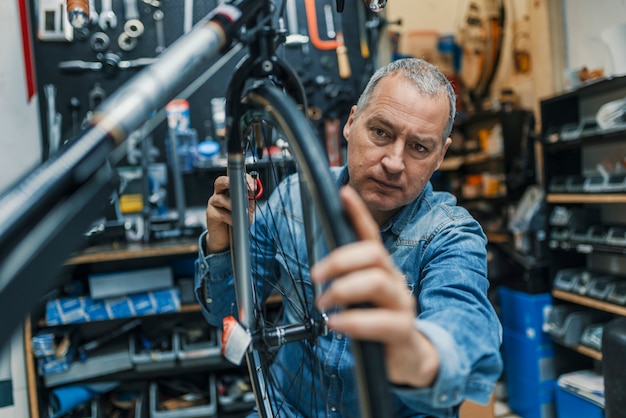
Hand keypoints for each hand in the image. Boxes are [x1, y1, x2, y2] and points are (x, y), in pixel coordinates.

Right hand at [205, 174, 256, 253]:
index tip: (252, 186)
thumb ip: (248, 199)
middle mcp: (219, 194)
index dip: (242, 180)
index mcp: (228, 190)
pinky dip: (229, 217)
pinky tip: (234, 221)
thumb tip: (252, 190)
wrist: (226, 238)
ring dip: (232, 205)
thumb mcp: (246, 209)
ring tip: (240, 211)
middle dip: (227, 181)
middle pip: (219, 182)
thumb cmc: (235, 221)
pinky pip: (220, 213)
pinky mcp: (210, 214)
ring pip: (220, 198)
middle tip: (236, 185)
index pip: (233, 179)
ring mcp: (213, 204)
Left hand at [310, 186, 438, 387]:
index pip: (370, 236)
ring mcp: (402, 304)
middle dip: (340, 259)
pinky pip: (382, 322)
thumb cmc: (379, 322)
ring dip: (343, 289)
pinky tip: (335, 323)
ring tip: (323, 303)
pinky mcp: (404, 331)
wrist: (408, 358)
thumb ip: (347, 281)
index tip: (343, 193)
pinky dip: (354, 321)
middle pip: (373, 253)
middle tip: (316, 275)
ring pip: (378, 282)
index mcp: (381, 270)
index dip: (358, 214)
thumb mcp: (360, 297)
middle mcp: (394, 281)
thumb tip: (320, 267)